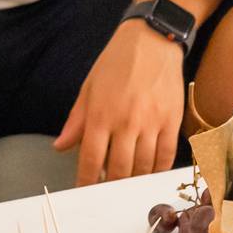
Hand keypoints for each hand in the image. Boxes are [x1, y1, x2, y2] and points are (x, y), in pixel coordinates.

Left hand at [54, 19, 185, 186]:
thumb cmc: (117, 62)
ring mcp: (151, 123)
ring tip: (126, 185)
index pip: (91, 159)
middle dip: (110, 186)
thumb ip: (76, 121)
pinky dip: (156, 170)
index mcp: (101, 114)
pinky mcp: (172, 121)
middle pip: (118, 170)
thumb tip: (60, 146)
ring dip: (133, 181)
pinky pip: (165, 156)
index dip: (86, 181)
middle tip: (106, 192)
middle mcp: (126, 122)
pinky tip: (148, 173)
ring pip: (142, 167)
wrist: (152, 40)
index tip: (84, 191)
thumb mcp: (89, 88)